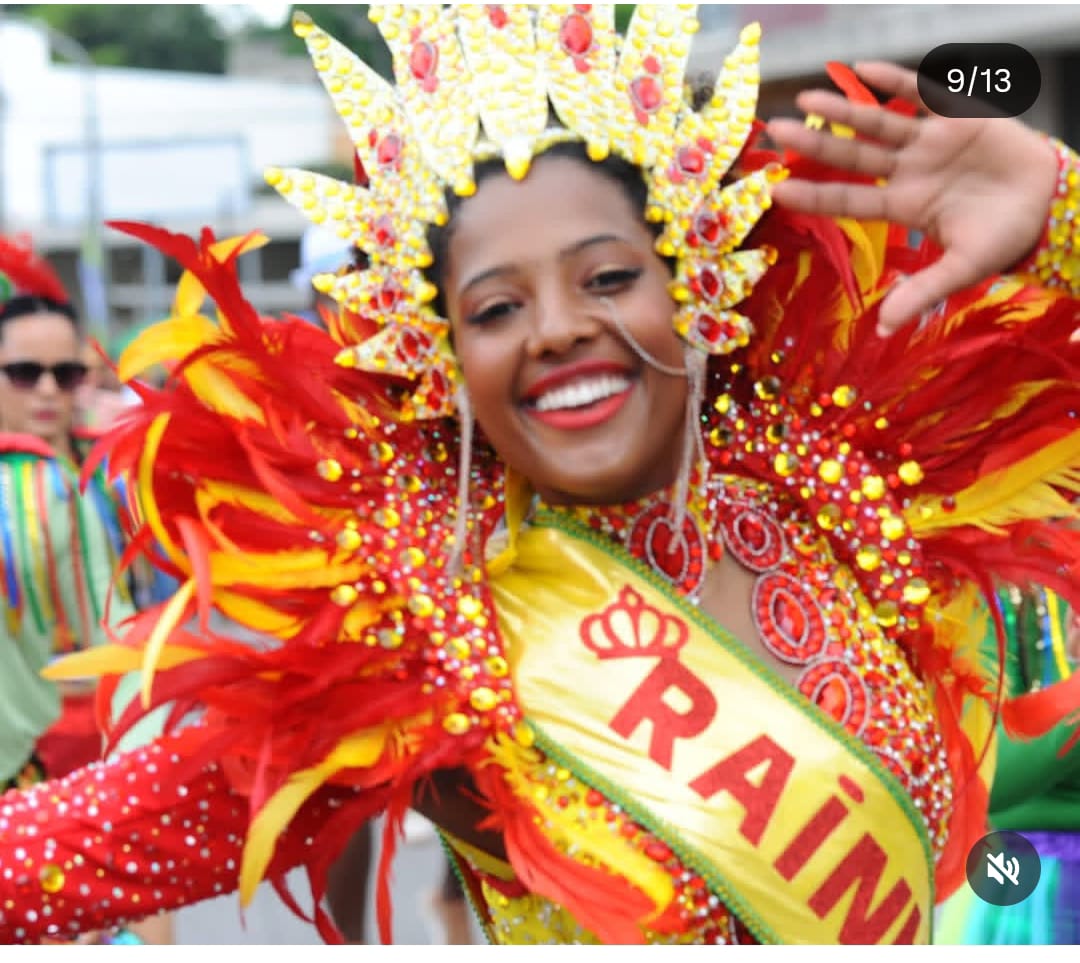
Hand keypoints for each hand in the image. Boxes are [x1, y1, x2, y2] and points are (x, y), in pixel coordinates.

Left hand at [765, 62, 1059, 334]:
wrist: (1051, 206)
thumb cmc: (1003, 239)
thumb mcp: (960, 269)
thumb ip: (922, 293)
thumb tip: (884, 329)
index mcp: (903, 207)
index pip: (848, 199)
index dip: (814, 193)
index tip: (777, 189)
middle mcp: (907, 173)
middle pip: (852, 157)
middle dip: (815, 143)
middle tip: (775, 131)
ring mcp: (928, 143)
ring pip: (877, 123)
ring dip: (843, 109)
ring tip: (805, 97)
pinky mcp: (957, 115)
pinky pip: (920, 93)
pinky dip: (893, 81)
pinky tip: (862, 68)